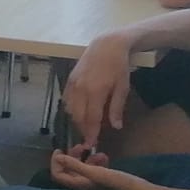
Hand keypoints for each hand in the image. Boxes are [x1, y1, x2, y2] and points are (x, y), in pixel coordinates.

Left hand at [51, 148, 160, 189]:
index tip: (59, 149)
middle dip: (72, 157)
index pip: (58, 175)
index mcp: (79, 185)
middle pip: (70, 170)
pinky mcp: (106, 181)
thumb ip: (76, 165)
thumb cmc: (118, 183)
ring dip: (86, 158)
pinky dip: (97, 162)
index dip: (55, 163)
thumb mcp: (96, 172)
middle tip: (80, 146)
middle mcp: (84, 186)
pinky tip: (105, 156)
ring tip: (96, 151)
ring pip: (83, 169)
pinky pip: (96, 170)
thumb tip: (58, 157)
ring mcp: (95, 184)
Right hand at [64, 31, 131, 147]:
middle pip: (78, 116)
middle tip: (89, 137)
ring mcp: (72, 84)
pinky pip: (66, 99)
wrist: (106, 46)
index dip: (91, 132)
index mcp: (95, 92)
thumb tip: (116, 126)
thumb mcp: (123, 87)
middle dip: (83, 128)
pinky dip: (71, 109)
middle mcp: (80, 89)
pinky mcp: (69, 80)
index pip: (91, 118)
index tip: (92, 143)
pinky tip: (79, 111)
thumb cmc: (118, 66)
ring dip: (76, 119)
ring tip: (86, 125)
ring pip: (70, 109)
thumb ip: (116, 107)